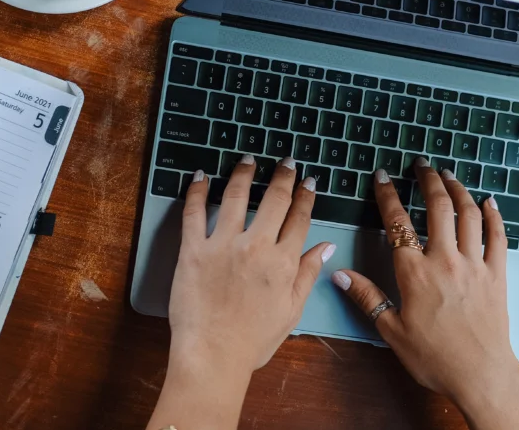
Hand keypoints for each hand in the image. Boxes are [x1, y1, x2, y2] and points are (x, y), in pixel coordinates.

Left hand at [148, 155, 333, 429]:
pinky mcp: (193, 250)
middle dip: (283, 176)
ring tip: (247, 160)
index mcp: (283, 262)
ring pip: (235, 196)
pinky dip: (196, 190)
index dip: (305, 196)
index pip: (300, 218)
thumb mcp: (291, 311)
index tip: (308, 182)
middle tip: (285, 162)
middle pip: (274, 199)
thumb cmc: (253, 341)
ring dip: (243, 173)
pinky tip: (200, 176)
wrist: (213, 357)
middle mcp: (256, 247)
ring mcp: (223, 245)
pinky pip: (193, 212)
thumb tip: (325, 247)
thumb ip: (307, 274)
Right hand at [332, 159, 518, 429]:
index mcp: (415, 273)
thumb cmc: (434, 358)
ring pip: (468, 215)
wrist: (481, 375)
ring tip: (449, 175)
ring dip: (458, 190)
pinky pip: (498, 237)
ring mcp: (475, 265)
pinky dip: (494, 215)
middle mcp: (445, 260)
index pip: (397, 224)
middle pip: (438, 208)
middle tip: (422, 164)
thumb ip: (367, 298)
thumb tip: (339, 274)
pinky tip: (489, 202)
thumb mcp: (392, 332)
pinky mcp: (497, 275)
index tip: (382, 176)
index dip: (387, 195)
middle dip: (429, 180)